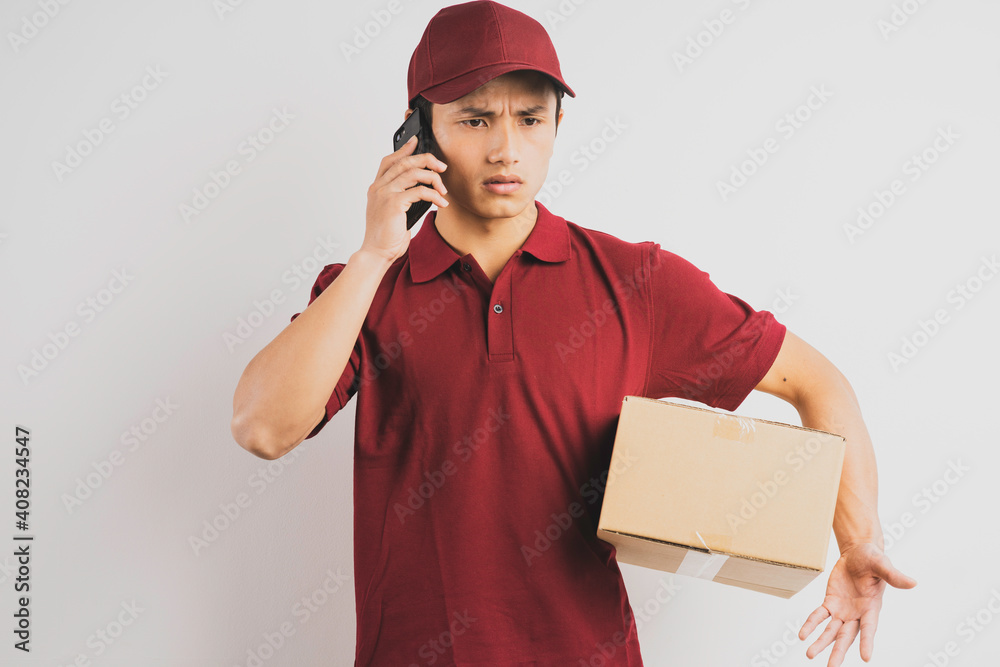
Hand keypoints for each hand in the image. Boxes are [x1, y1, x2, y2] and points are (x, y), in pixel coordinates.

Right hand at [362, 135, 448, 263]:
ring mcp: (385, 194)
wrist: (376, 253)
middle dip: (426, 160)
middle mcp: (379, 188)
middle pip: (404, 162)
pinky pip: (419, 191)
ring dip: (433, 178)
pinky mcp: (394, 203)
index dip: (403, 149)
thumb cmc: (385, 236)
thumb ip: (401, 198)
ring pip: (413, 173)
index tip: (416, 141)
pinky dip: (434, 194)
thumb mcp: (393, 213)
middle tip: (441, 166)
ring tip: (443, 189)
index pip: (389, 161)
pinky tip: (441, 202)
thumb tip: (422, 188)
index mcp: (377, 188)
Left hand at [799, 542, 916, 664]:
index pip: (869, 628)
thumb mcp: (882, 564)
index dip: (867, 642)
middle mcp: (858, 613)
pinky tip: (802, 635)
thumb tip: (913, 583)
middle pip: (847, 636)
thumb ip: (894, 576)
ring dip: (821, 643)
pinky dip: (811, 624)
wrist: (857, 553)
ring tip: (810, 655)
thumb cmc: (872, 559)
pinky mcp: (831, 603)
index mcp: (872, 607)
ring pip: (831, 631)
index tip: (866, 658)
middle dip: (838, 651)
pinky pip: (819, 616)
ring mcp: (843, 610)